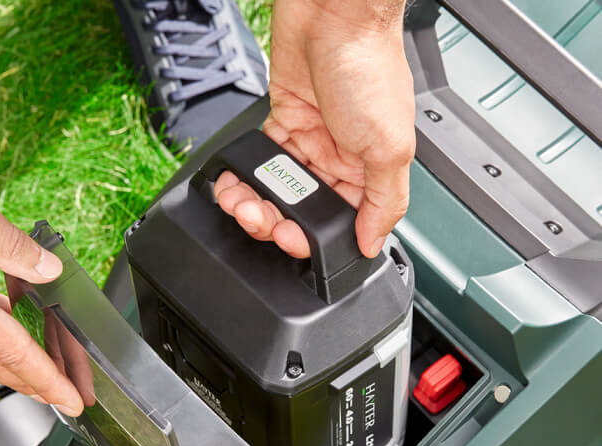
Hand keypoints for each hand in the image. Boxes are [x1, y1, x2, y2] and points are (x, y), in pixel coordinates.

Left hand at [214, 0, 414, 257]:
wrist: (335, 12)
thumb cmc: (368, 66)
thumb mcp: (389, 146)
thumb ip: (384, 201)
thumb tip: (372, 242)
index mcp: (370, 172)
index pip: (340, 223)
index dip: (314, 237)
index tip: (294, 239)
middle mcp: (339, 161)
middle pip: (303, 210)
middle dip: (277, 223)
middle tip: (262, 220)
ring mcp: (310, 143)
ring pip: (278, 191)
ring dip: (255, 204)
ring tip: (242, 205)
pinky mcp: (283, 124)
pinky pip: (260, 162)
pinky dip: (244, 177)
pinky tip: (234, 185)